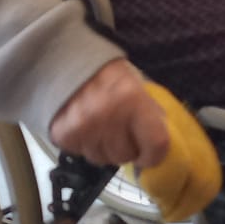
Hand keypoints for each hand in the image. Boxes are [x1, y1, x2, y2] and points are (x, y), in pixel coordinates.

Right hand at [49, 60, 170, 169]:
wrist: (71, 64)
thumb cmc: (112, 78)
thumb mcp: (139, 87)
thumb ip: (152, 115)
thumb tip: (161, 146)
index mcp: (133, 99)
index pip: (155, 145)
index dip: (155, 154)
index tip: (149, 153)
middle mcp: (108, 114)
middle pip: (125, 156)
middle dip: (127, 149)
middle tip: (122, 133)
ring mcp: (83, 126)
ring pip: (102, 159)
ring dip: (105, 149)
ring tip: (102, 129)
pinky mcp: (64, 133)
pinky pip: (81, 154)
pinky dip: (85, 145)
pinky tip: (86, 129)